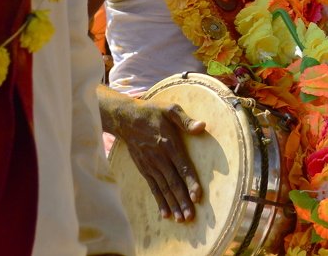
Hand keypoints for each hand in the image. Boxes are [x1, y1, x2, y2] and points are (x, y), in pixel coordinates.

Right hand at [111, 96, 205, 221]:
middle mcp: (160, 158)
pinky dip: (159, 201)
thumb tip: (202, 126)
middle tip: (191, 217)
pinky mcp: (144, 169)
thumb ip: (186, 120)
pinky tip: (165, 214)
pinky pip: (153, 188)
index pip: (183, 167)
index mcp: (169, 144)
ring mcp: (151, 166)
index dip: (191, 182)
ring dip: (173, 204)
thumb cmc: (152, 112)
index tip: (198, 196)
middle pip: (173, 183)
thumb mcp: (170, 109)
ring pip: (164, 189)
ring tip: (181, 219)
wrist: (126, 118)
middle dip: (182, 200)